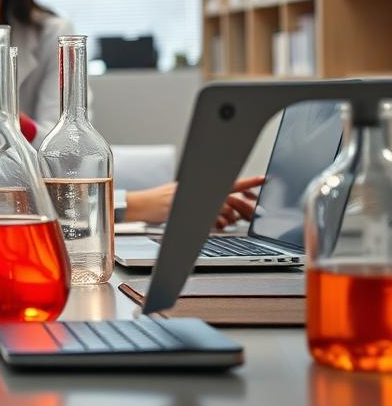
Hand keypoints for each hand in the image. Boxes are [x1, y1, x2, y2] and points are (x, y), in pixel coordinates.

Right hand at [123, 176, 265, 226]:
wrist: (140, 205)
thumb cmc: (159, 202)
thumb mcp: (182, 194)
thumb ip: (203, 199)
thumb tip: (225, 210)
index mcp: (199, 182)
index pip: (229, 181)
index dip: (248, 181)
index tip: (264, 180)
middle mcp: (198, 189)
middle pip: (230, 196)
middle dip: (245, 207)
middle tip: (255, 213)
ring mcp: (193, 200)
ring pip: (223, 207)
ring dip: (231, 217)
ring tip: (232, 222)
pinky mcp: (188, 211)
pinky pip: (210, 219)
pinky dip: (218, 223)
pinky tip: (219, 226)